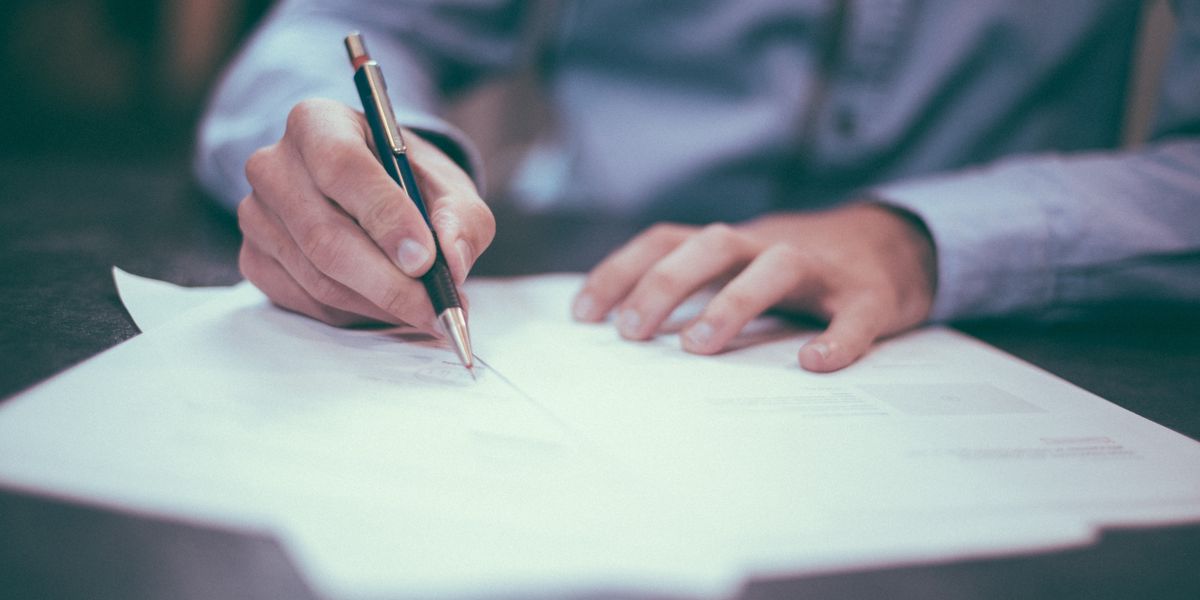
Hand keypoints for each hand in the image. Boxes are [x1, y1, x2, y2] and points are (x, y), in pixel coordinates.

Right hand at [237, 98, 493, 328]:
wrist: (373, 193)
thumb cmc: (409, 183)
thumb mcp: (449, 187)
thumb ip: (461, 218)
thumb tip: (452, 262)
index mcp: (317, 122)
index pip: (342, 167)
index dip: (385, 217)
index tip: (425, 259)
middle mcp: (274, 165)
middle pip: (325, 235)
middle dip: (389, 282)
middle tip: (436, 308)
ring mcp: (256, 215)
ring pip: (319, 277)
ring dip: (379, 304)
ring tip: (425, 310)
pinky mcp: (255, 259)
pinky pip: (307, 301)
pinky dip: (356, 313)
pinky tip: (388, 306)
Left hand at [571, 203, 936, 371]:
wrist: (896, 245)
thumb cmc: (799, 270)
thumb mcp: (740, 267)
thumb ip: (694, 287)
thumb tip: (624, 331)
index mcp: (732, 244)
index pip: (666, 241)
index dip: (621, 271)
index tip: (583, 315)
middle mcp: (769, 245)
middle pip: (712, 245)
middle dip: (665, 284)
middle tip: (631, 332)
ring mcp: (822, 269)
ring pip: (776, 267)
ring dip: (733, 302)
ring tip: (698, 347)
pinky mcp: (870, 296)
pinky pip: (854, 315)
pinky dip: (837, 338)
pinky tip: (814, 363)